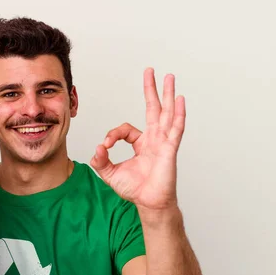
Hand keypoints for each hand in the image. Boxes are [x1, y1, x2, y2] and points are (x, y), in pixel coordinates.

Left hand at [90, 68, 185, 210]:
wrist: (149, 203)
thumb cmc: (135, 190)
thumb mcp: (110, 174)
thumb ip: (101, 161)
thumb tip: (96, 148)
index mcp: (142, 144)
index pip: (126, 129)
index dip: (113, 135)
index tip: (104, 147)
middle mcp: (154, 140)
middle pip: (154, 109)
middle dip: (152, 90)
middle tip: (151, 71)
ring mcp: (164, 142)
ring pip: (167, 113)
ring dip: (167, 94)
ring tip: (169, 77)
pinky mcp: (170, 149)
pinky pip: (176, 128)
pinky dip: (178, 114)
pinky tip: (179, 99)